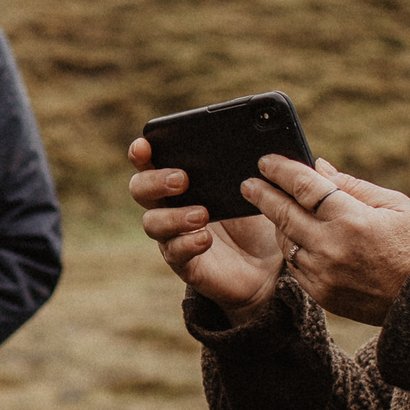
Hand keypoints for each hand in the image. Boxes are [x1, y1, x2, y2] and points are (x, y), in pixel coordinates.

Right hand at [128, 137, 284, 326]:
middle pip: (140, 189)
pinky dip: (187, 243)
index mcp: (181, 181)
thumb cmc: (256, 220)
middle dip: (154, 181)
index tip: (144, 145)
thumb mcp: (254, 189)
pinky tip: (205, 239)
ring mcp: (174, 235)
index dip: (141, 153)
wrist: (269, 265)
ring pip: (152, 223)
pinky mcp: (184, 263)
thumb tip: (262, 144)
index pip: (150, 162)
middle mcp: (170, 206)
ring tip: (202, 214)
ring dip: (173, 215)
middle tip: (182, 179)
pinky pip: (173, 252)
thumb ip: (248, 166)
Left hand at [246, 155, 409, 325]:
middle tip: (247, 183)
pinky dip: (293, 249)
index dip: (282, 170)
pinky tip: (294, 238)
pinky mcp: (322, 294)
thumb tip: (318, 167)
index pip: (305, 186)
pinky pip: (295, 267)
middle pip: (284, 213)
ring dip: (277, 223)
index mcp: (352, 219)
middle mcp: (332, 247)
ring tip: (274, 209)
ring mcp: (324, 274)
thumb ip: (352, 185)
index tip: (266, 161)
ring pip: (286, 242)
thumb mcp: (394, 204)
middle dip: (262, 194)